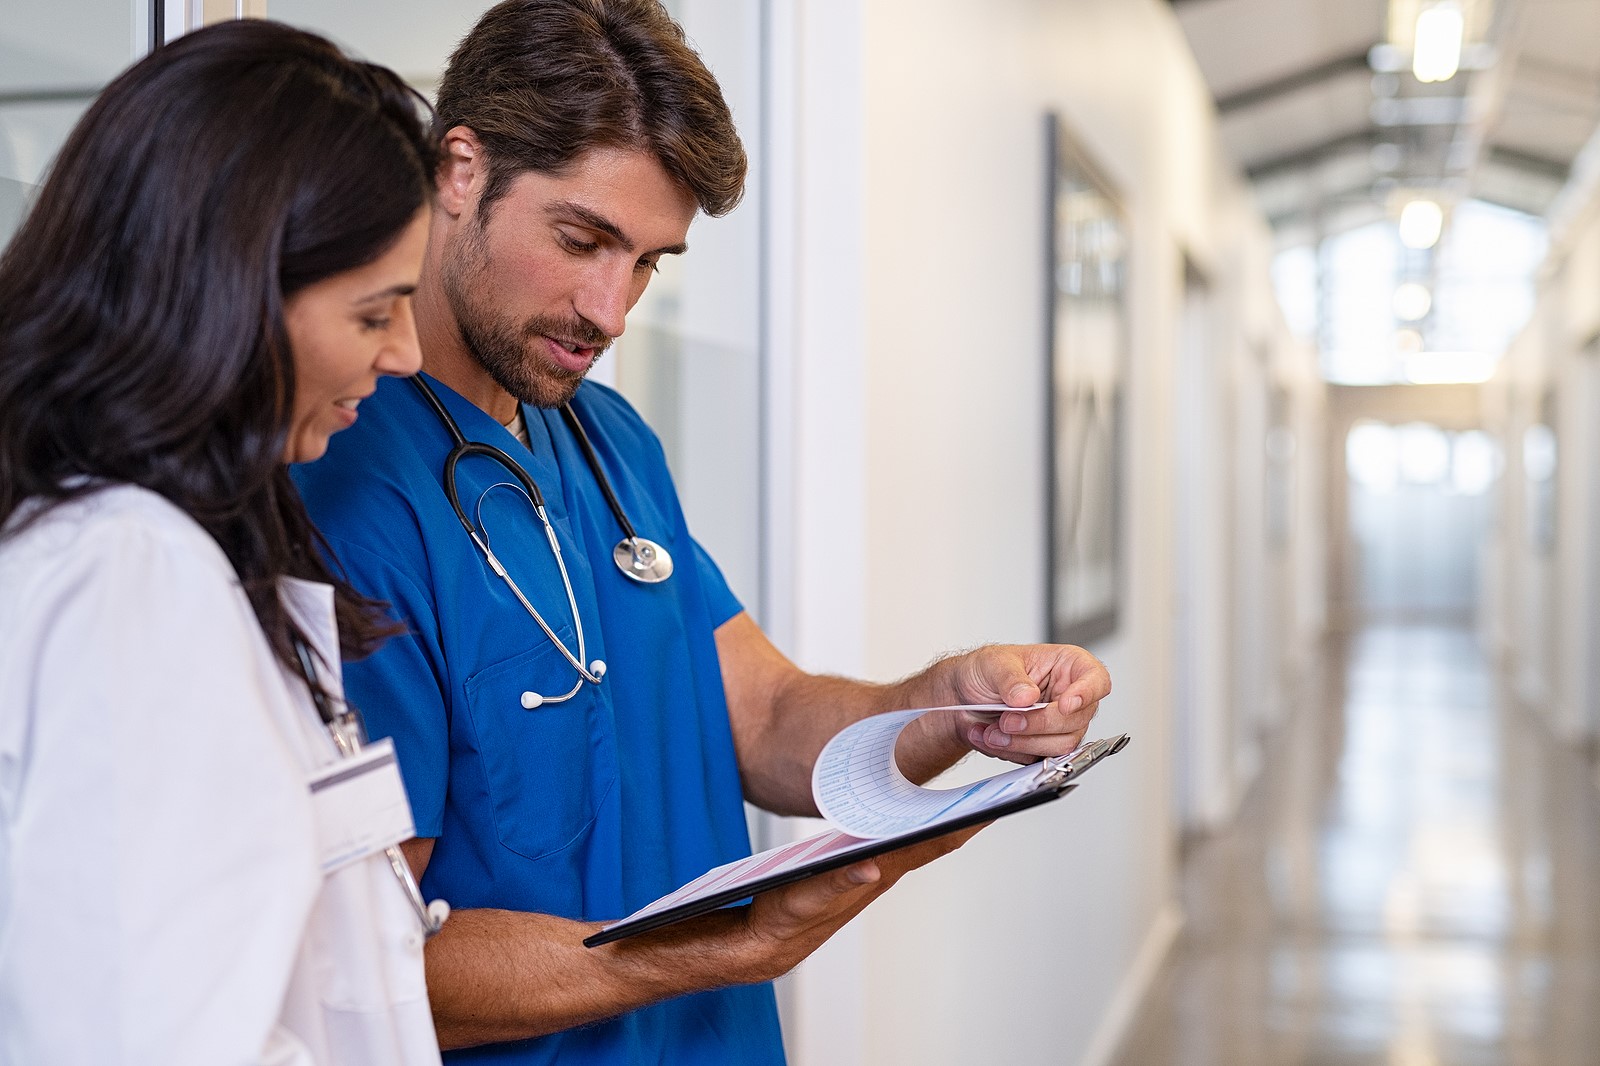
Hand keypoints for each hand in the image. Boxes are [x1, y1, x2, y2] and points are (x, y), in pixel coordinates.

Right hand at [726, 822, 986, 983]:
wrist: (767, 940)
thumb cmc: (786, 917)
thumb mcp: (806, 896)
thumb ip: (836, 881)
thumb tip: (869, 867)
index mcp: (877, 872)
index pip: (932, 843)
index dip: (966, 823)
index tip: (999, 802)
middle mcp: (883, 869)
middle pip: (935, 839)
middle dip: (968, 815)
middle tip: (1002, 789)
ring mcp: (874, 870)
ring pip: (919, 840)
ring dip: (946, 820)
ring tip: (974, 796)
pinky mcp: (859, 870)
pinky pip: (896, 843)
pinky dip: (915, 826)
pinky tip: (920, 814)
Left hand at [945, 644, 1110, 763]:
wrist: (962, 697)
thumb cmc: (985, 671)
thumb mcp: (993, 663)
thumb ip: (1010, 679)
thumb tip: (1026, 697)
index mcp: (1067, 666)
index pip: (1096, 680)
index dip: (1087, 693)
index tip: (1066, 704)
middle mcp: (1069, 696)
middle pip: (1076, 720)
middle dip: (1037, 724)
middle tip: (1007, 720)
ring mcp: (1060, 725)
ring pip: (1060, 746)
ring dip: (1022, 742)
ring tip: (992, 731)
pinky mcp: (1045, 747)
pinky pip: (1040, 759)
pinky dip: (1012, 752)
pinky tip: (991, 738)